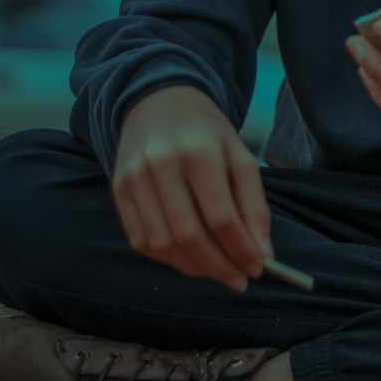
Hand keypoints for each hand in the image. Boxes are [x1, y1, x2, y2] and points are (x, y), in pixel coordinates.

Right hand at [112, 85, 274, 291]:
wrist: (158, 101)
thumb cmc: (207, 133)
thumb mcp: (240, 157)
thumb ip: (254, 207)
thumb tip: (262, 256)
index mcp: (199, 151)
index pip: (221, 216)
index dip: (240, 250)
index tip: (257, 269)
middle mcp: (161, 164)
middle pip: (190, 235)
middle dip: (219, 266)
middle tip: (238, 280)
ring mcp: (134, 178)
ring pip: (162, 244)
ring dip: (194, 268)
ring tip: (216, 269)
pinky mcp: (118, 190)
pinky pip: (141, 240)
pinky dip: (168, 258)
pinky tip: (189, 257)